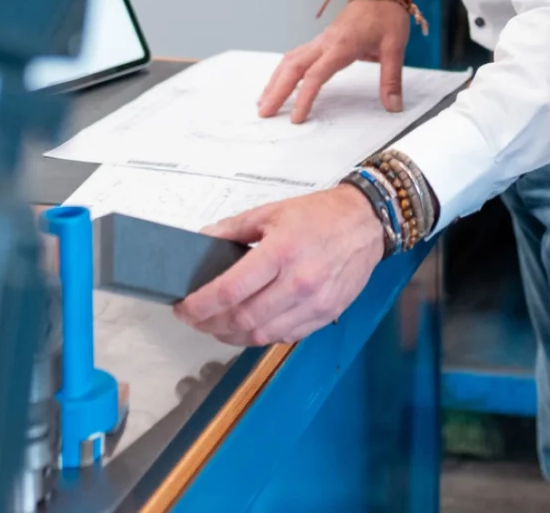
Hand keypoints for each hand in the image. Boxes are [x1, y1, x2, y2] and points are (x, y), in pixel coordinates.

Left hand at [172, 185, 385, 344]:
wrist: (366, 223)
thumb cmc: (319, 215)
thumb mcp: (270, 212)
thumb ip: (232, 230)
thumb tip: (200, 243)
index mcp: (281, 252)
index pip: (231, 289)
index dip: (200, 304)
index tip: (182, 307)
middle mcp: (298, 282)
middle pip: (243, 319)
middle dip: (209, 324)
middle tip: (194, 317)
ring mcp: (314, 303)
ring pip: (261, 336)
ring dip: (230, 335)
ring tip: (215, 325)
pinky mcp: (325, 316)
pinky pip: (283, 337)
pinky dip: (259, 336)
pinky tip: (247, 326)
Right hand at [258, 0, 410, 121]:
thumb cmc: (387, 15)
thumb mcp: (395, 48)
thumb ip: (391, 80)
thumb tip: (394, 106)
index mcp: (342, 45)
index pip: (315, 75)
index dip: (304, 97)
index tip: (296, 118)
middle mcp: (325, 42)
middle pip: (293, 67)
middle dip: (276, 91)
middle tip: (264, 113)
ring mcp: (320, 40)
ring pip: (289, 60)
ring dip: (274, 80)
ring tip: (263, 102)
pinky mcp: (321, 40)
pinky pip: (295, 55)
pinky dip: (283, 70)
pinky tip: (277, 82)